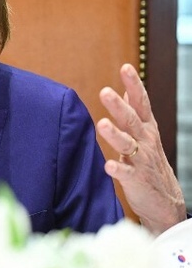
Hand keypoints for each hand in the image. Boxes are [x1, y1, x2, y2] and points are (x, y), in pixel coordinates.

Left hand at [97, 63, 185, 234]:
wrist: (164, 200)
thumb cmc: (148, 162)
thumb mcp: (144, 134)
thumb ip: (134, 114)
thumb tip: (125, 92)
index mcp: (146, 128)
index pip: (141, 102)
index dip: (134, 85)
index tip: (126, 67)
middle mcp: (145, 141)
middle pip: (131, 120)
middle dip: (118, 105)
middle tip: (105, 92)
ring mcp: (141, 160)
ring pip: (127, 144)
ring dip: (114, 134)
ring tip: (102, 124)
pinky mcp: (136, 179)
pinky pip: (125, 173)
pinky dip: (117, 168)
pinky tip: (107, 165)